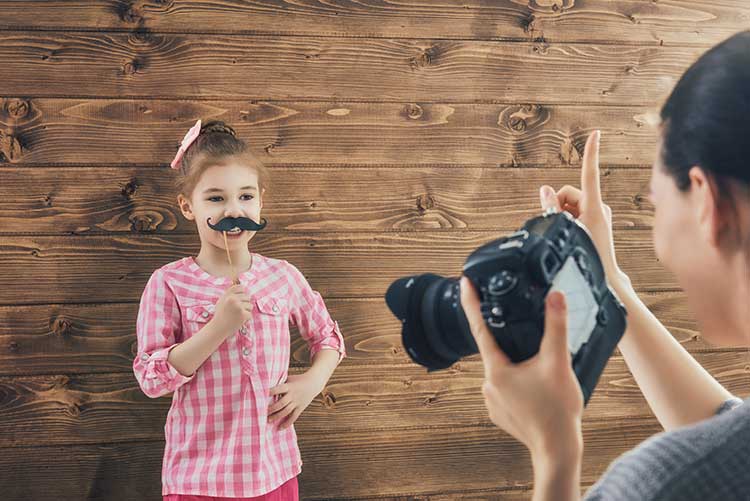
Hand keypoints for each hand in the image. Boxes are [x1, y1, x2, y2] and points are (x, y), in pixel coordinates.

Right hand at [210, 284, 252, 336]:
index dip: (242, 293)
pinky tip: (238, 320)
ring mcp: (238, 307)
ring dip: (245, 311)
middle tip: (236, 311)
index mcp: (228, 294)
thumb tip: (242, 287)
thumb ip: (230, 293)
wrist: (218, 328)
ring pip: (250, 305)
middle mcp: (233, 299)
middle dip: (244, 304)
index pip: (241, 287)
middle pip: (247, 297)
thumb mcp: (222, 300)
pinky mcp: (243, 315)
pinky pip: (250, 314)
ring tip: (236, 315)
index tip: (239, 300)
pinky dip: (246, 318)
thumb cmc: (220, 314)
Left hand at [267, 372, 324, 429]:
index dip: (270, 392)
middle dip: (272, 409)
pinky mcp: (301, 408)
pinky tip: (280, 428)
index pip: (278, 389)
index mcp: (289, 386)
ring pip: (286, 411)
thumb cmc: (298, 379)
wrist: (314, 383)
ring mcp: (297, 402)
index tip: (261, 395)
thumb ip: (280, 383)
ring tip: (268, 420)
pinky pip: (294, 417)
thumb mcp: (289, 378)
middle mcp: (293, 395)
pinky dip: (287, 423)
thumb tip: (266, 385)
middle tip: (262, 412)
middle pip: (281, 403)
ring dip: (277, 416)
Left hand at [460, 277, 582, 460]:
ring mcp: (492, 401)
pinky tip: (534, 387)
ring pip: (502, 371)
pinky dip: (517, 383)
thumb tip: (555, 297)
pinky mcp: (500, 413)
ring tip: (540, 371)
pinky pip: (505, 389)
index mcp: (497, 370)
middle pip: (495, 350)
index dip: (472, 303)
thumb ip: (555, 326)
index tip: (464, 283)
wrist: (557, 449)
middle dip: (508, 341)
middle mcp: (488, 385)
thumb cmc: (557, 411)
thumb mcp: (558, 362)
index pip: (479, 327)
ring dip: (516, 365)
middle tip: (530, 342)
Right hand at [539, 130, 629, 288]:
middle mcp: (598, 207)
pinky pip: (576, 212)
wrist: (605, 278)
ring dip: (563, 214)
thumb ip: (552, 208)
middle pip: (568, 193)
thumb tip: (545, 188)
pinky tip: (572, 235)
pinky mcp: (596, 221)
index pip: (590, 174)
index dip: (591, 153)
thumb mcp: (567, 231)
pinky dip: (569, 219)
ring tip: (568, 234)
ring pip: (570, 204)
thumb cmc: (588, 257)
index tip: (595, 134)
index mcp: (594, 207)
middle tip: (558, 224)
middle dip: (558, 205)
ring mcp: (598, 214)